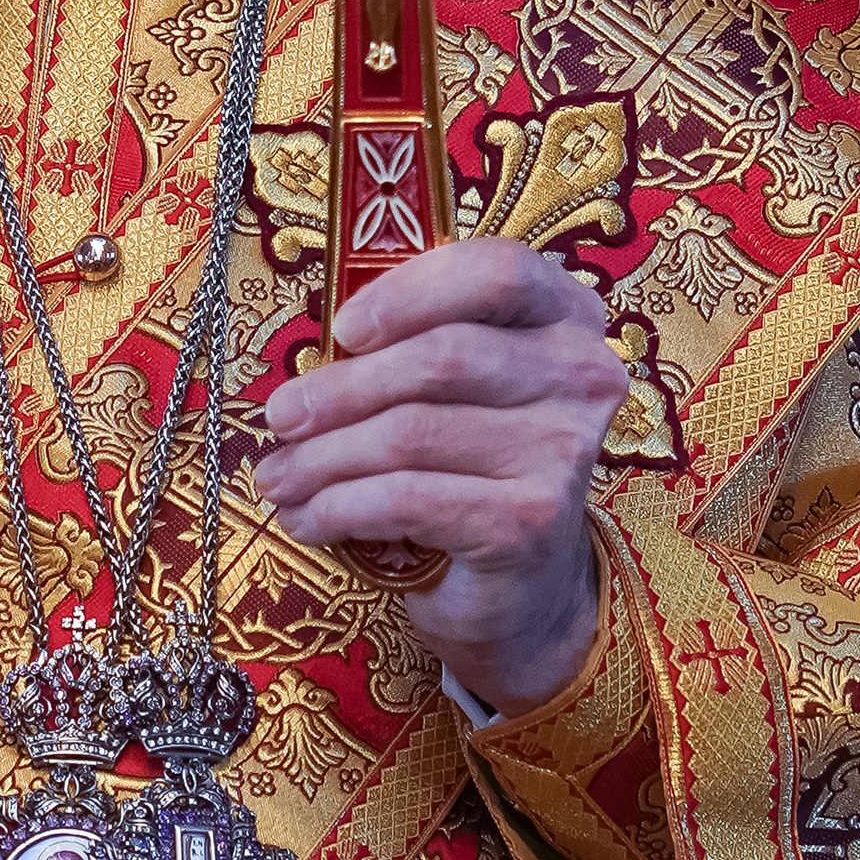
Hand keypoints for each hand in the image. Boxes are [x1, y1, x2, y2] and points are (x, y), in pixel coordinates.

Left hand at [251, 241, 629, 713]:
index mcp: (565, 316)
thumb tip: (306, 358)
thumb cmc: (471, 466)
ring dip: (324, 458)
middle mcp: (581, 375)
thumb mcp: (448, 391)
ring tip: (277, 479)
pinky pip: (409, 497)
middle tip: (279, 417)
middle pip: (442, 357)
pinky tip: (308, 519)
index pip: (496, 271)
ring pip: (412, 432)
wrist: (521, 588)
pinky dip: (341, 506)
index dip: (411, 291)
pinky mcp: (531, 520)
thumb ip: (403, 346)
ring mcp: (563, 449)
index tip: (344, 328)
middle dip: (341, 389)